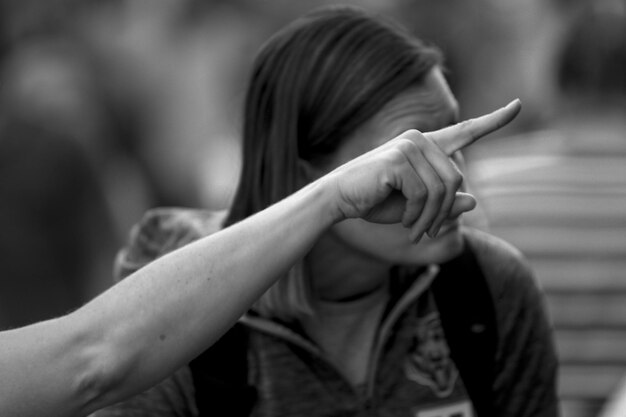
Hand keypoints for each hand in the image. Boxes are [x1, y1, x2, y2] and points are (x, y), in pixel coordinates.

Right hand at [326, 99, 520, 241]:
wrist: (338, 199)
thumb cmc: (375, 202)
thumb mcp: (417, 208)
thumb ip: (444, 203)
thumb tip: (473, 201)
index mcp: (425, 146)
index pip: (465, 131)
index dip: (494, 120)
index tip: (518, 106)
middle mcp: (419, 139)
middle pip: (456, 178)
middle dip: (444, 212)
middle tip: (427, 233)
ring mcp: (408, 146)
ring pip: (444, 189)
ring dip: (432, 218)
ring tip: (416, 232)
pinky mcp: (398, 160)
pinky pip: (424, 194)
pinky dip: (418, 216)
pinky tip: (406, 225)